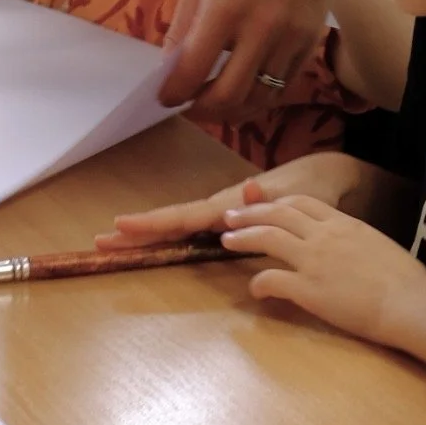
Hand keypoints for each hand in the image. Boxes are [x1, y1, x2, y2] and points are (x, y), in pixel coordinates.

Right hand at [97, 153, 353, 248]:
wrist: (325, 181)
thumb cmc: (308, 191)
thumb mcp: (293, 199)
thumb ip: (268, 200)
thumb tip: (247, 193)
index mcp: (229, 205)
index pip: (184, 216)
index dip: (154, 223)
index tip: (121, 224)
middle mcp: (219, 209)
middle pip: (171, 221)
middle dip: (138, 230)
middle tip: (101, 240)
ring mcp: (222, 215)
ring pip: (178, 225)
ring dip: (148, 233)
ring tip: (116, 242)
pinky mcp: (229, 222)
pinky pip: (192, 229)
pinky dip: (169, 234)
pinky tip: (154, 243)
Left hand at [158, 0, 337, 113]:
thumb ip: (183, 25)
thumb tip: (169, 69)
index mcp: (225, 7)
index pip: (193, 70)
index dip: (173, 92)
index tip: (164, 98)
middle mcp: (260, 28)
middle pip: (227, 96)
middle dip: (201, 111)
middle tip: (188, 108)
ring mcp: (290, 39)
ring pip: (258, 100)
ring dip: (232, 112)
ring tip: (214, 105)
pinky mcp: (310, 45)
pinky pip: (282, 88)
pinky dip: (259, 98)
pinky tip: (244, 92)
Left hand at [221, 193, 425, 346]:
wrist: (410, 302)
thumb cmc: (404, 278)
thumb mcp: (376, 243)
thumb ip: (354, 238)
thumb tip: (348, 244)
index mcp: (341, 222)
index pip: (301, 202)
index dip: (276, 203)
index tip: (262, 205)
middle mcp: (322, 234)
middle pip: (276, 214)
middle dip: (250, 213)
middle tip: (230, 216)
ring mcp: (313, 260)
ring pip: (268, 238)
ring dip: (244, 238)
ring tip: (227, 240)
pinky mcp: (308, 289)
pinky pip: (273, 279)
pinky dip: (259, 282)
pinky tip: (254, 289)